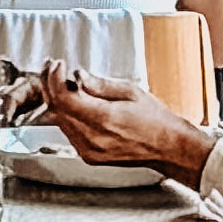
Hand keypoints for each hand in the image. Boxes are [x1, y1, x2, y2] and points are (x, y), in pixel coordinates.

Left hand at [42, 80, 208, 181]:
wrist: (170, 149)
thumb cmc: (156, 120)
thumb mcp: (131, 92)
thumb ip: (100, 84)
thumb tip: (77, 75)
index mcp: (104, 120)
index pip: (64, 98)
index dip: (55, 78)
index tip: (58, 64)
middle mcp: (93, 139)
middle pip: (57, 109)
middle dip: (52, 86)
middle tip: (54, 69)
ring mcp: (90, 151)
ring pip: (60, 121)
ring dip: (57, 100)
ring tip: (63, 82)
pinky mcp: (89, 157)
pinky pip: (69, 132)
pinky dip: (66, 116)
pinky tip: (74, 103)